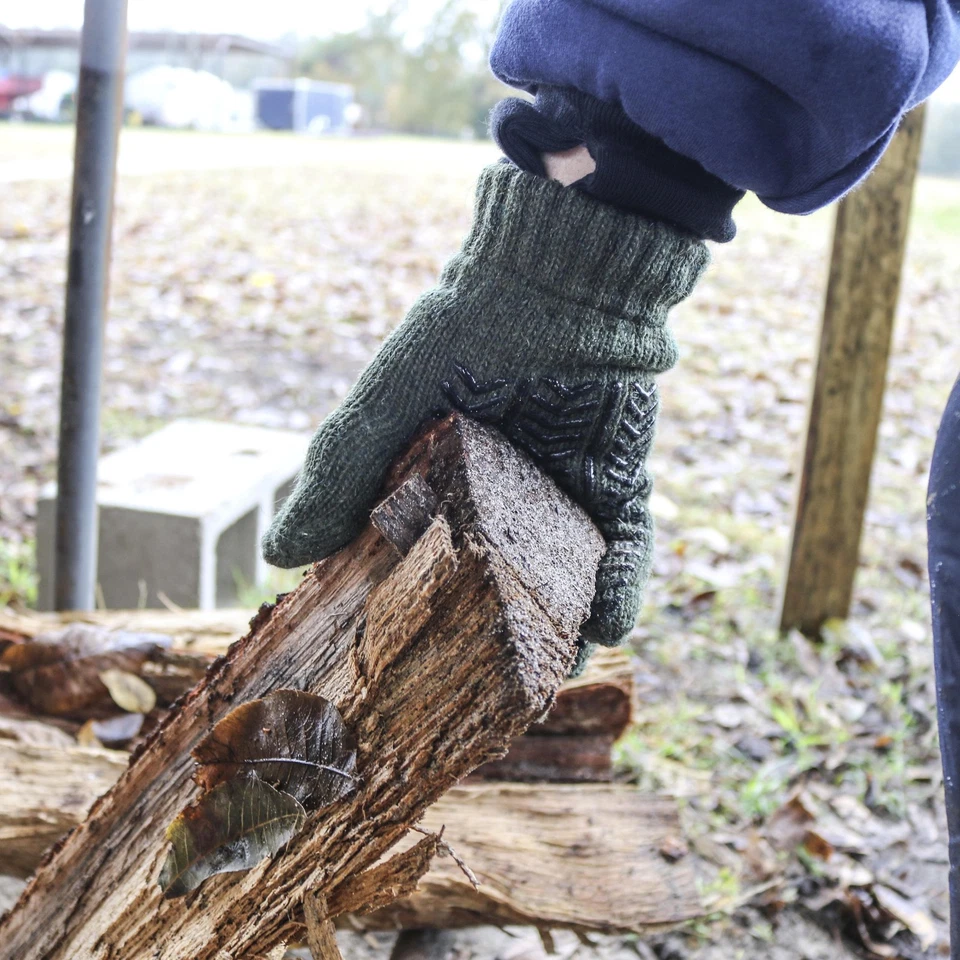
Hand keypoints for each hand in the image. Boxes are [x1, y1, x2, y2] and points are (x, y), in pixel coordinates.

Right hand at [262, 164, 707, 665]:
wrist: (558, 278)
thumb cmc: (462, 333)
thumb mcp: (386, 405)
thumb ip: (336, 473)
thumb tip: (279, 557)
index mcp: (442, 478)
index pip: (424, 560)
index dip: (412, 613)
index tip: (399, 667)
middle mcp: (502, 492)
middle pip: (496, 581)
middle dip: (489, 637)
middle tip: (479, 696)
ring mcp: (561, 487)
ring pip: (560, 576)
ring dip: (557, 626)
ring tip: (544, 682)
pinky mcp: (616, 475)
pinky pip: (624, 539)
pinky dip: (620, 580)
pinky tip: (609, 623)